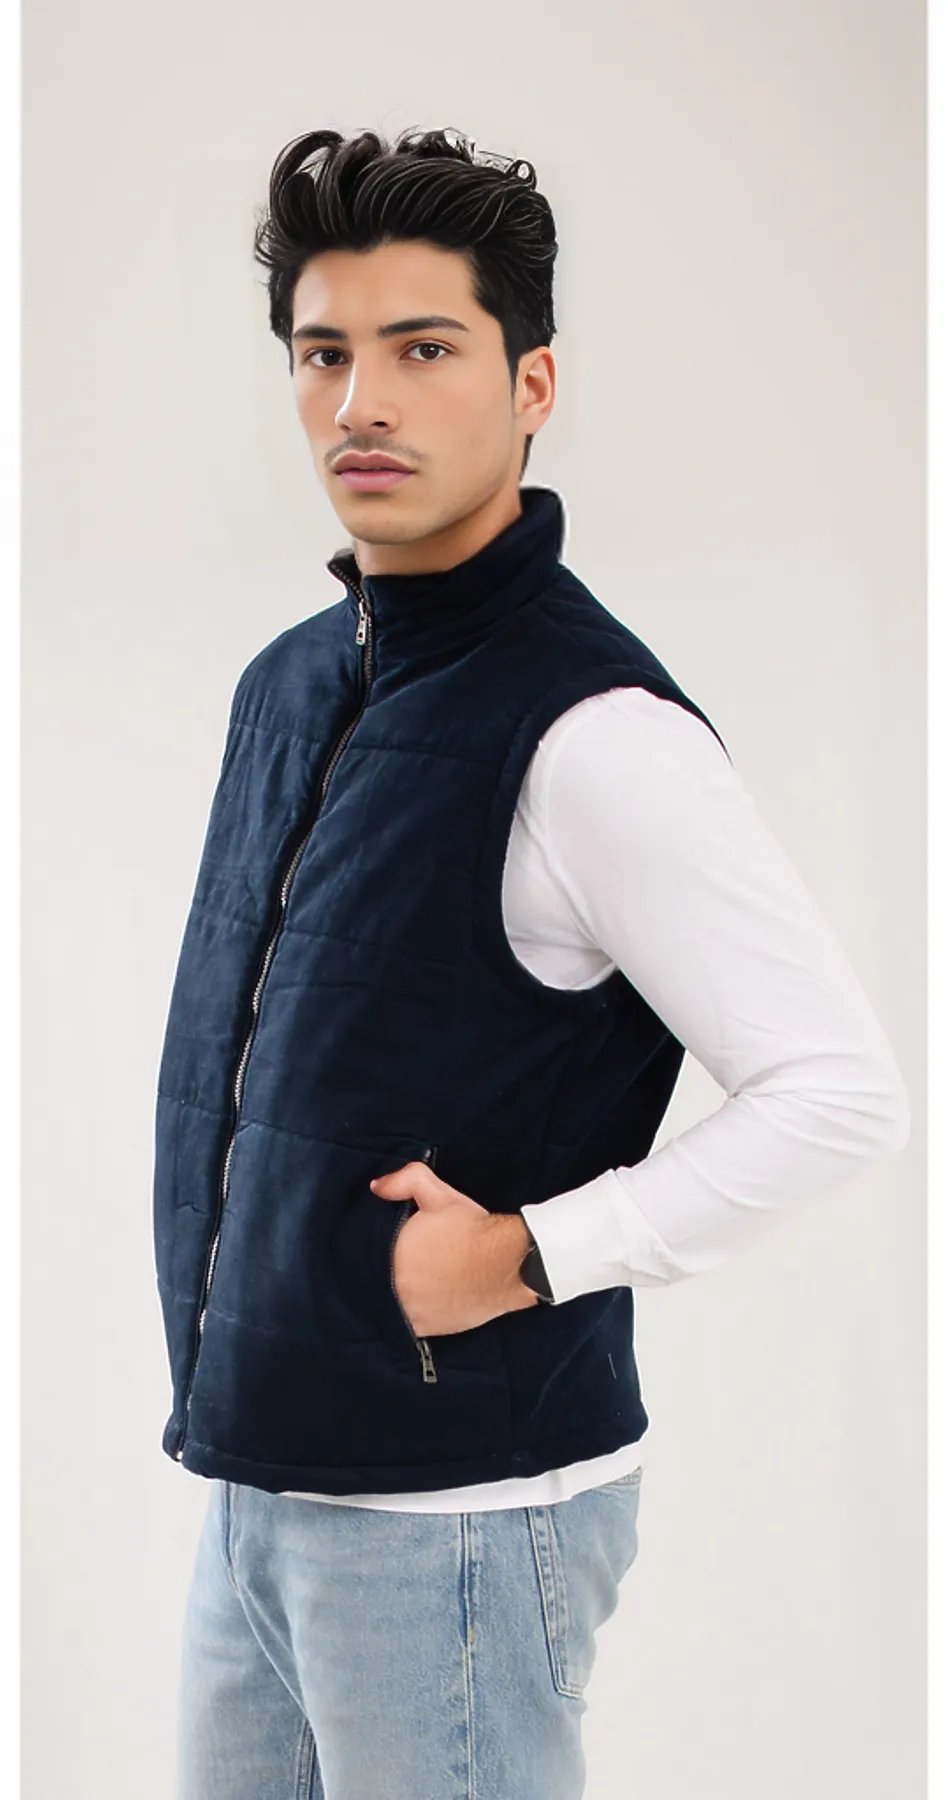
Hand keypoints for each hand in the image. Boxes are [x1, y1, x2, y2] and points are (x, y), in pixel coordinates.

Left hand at [369, 1160, 539, 1335]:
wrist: (507, 1264)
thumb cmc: (472, 1230)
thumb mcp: (438, 1195)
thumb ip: (404, 1182)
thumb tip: (377, 1186)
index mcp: (391, 1258)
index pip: (367, 1258)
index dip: (372, 1252)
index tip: (389, 1247)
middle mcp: (396, 1289)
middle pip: (377, 1283)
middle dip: (386, 1272)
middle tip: (403, 1262)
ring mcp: (411, 1312)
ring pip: (390, 1304)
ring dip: (396, 1295)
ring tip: (411, 1282)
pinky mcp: (428, 1329)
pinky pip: (407, 1323)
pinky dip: (410, 1313)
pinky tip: (420, 1301)